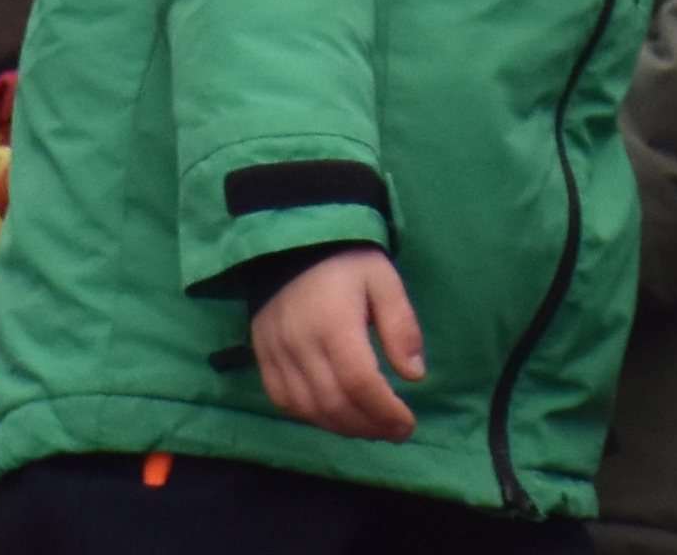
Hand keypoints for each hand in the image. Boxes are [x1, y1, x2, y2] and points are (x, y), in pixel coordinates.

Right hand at [251, 247, 424, 441]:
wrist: (291, 244)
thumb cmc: (346, 261)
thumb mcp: (384, 280)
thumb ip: (400, 325)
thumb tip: (414, 374)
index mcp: (334, 324)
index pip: (359, 383)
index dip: (385, 411)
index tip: (408, 423)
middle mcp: (300, 345)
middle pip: (334, 403)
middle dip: (369, 426)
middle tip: (396, 432)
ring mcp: (276, 354)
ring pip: (308, 409)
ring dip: (342, 427)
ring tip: (372, 429)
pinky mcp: (262, 357)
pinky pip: (283, 401)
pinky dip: (311, 417)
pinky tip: (335, 417)